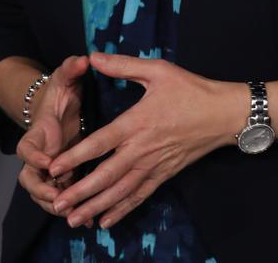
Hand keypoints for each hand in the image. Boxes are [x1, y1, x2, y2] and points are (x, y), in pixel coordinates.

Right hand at [16, 54, 91, 219]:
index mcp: (37, 132)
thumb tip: (83, 59)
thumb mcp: (66, 77)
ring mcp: (49, 167)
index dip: (33, 157)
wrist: (59, 107)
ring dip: (58, 204)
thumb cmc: (61, 91)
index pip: (26, 148)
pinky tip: (93, 218)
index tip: (48, 162)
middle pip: (29, 180)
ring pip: (45, 194)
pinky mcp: (63, 174)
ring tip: (78, 213)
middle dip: (42, 191)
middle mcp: (39, 154)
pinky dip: (74, 206)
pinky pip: (64, 195)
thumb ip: (71, 68)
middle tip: (60, 197)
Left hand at [48, 52, 244, 229]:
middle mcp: (142, 148)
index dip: (76, 156)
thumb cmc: (190, 89)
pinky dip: (121, 210)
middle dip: (80, 191)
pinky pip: (139, 196)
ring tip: (72, 219)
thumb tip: (94, 56)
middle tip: (57, 203)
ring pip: (120, 191)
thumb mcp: (158, 70)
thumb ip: (124, 65)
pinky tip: (105, 221)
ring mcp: (154, 165)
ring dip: (95, 206)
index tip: (54, 167)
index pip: (101, 143)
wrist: (223, 114)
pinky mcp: (164, 174)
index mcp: (137, 122)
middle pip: (106, 175)